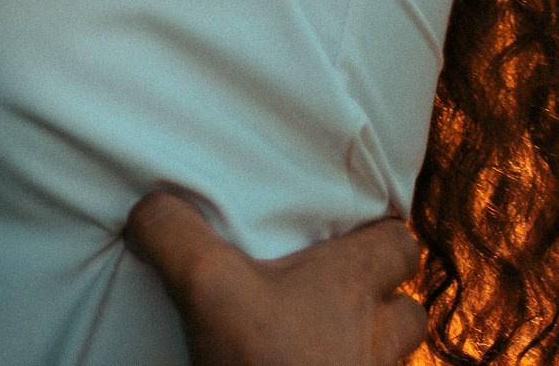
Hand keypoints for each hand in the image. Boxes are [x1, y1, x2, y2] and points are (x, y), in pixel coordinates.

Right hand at [127, 193, 426, 365]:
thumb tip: (151, 208)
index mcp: (350, 284)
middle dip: (382, 299)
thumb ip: (176, 234)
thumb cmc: (263, 361)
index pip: (398, 243)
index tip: (345, 232)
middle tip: (335, 291)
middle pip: (407, 308)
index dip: (378, 234)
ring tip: (321, 338)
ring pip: (392, 355)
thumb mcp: (205, 284)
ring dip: (367, 343)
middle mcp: (376, 334)